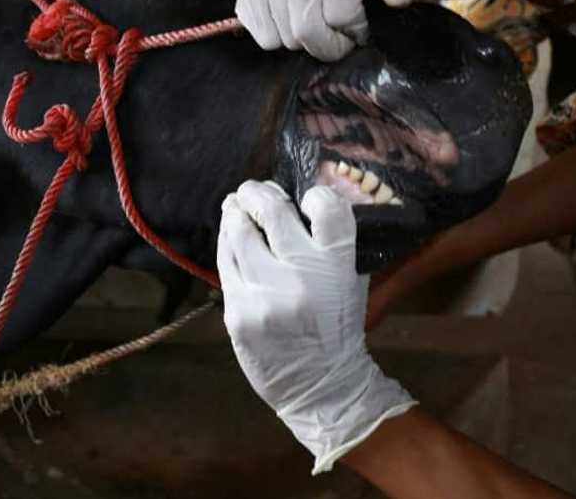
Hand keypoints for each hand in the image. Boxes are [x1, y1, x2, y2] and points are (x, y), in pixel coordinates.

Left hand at [217, 180, 416, 472]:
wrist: (320, 386)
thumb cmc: (337, 328)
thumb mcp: (351, 282)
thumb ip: (335, 243)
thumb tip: (309, 197)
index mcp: (337, 267)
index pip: (328, 208)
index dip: (316, 195)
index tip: (307, 198)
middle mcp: (301, 277)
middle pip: (271, 210)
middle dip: (257, 192)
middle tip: (253, 190)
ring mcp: (264, 294)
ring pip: (238, 232)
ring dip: (235, 212)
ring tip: (236, 207)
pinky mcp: (237, 311)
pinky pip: (224, 263)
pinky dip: (227, 244)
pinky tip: (231, 237)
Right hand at [234, 0, 425, 60]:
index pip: (340, 16)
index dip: (355, 32)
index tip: (361, 24)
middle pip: (305, 30)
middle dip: (328, 44)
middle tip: (339, 31)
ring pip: (281, 37)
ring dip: (304, 41)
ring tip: (318, 20)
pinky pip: (259, 33)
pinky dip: (279, 36)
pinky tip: (295, 17)